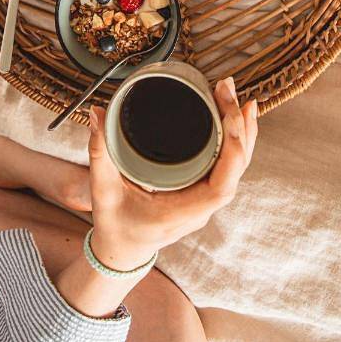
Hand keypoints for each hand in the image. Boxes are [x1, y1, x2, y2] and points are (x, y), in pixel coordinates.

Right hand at [88, 77, 257, 270]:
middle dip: (238, 128)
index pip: (221, 187)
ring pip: (237, 168)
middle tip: (227, 90)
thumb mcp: (102, 190)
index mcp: (181, 213)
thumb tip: (97, 114)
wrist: (122, 250)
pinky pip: (229, 168)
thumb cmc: (114, 224)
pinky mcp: (202, 191)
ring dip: (242, 133)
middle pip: (235, 170)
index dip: (232, 151)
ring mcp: (204, 200)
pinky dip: (236, 143)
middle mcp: (200, 208)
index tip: (228, 118)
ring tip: (241, 100)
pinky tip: (237, 120)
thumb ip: (99, 152)